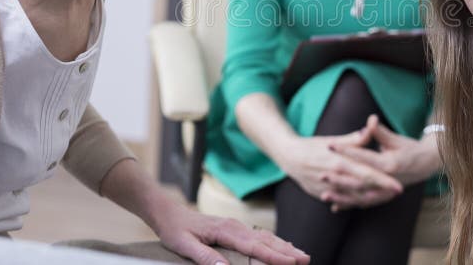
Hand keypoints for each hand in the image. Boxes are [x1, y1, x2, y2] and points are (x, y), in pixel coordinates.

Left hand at [99, 158, 308, 264]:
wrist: (167, 211)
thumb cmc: (174, 229)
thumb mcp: (184, 245)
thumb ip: (204, 257)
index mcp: (226, 230)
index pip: (255, 246)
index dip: (274, 256)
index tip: (291, 263)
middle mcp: (235, 226)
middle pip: (266, 240)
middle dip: (287, 250)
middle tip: (306, 259)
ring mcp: (235, 226)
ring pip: (265, 237)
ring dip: (284, 246)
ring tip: (301, 255)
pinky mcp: (233, 229)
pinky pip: (258, 236)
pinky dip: (273, 242)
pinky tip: (280, 246)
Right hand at [278, 132, 402, 205]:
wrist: (289, 157)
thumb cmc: (313, 146)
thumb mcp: (333, 140)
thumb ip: (354, 139)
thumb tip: (371, 128)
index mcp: (340, 163)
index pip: (367, 174)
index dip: (384, 181)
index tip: (398, 186)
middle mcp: (335, 178)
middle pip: (364, 188)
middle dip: (382, 191)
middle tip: (398, 191)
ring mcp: (328, 189)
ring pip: (354, 198)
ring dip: (370, 198)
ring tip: (386, 196)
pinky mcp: (322, 195)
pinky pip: (342, 201)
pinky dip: (354, 202)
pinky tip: (366, 200)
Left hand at [323, 115, 440, 210]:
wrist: (426, 165)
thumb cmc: (409, 149)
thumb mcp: (396, 139)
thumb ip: (380, 132)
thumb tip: (371, 119)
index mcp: (390, 165)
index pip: (364, 157)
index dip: (346, 151)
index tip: (330, 145)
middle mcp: (387, 181)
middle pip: (359, 181)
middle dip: (339, 179)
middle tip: (321, 173)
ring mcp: (385, 192)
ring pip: (360, 197)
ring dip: (342, 197)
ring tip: (324, 195)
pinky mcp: (383, 197)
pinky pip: (364, 203)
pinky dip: (350, 205)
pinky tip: (334, 207)